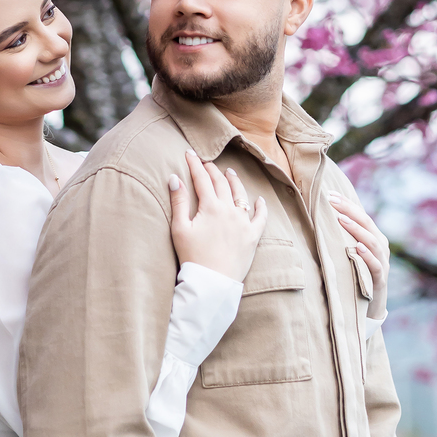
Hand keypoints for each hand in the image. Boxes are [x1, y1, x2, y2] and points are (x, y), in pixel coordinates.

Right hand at [169, 148, 266, 281]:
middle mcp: (229, 210)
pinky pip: (260, 218)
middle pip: (221, 183)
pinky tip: (259, 200)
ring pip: (241, 195)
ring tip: (230, 173)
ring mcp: (243, 223)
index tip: (189, 153)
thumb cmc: (192, 257)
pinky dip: (261, 207)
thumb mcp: (180, 229)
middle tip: (206, 163)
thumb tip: (175, 177)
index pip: (202, 179)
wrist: (212, 282)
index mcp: (210, 207)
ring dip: (234, 182)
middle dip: (212, 170)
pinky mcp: (253, 236)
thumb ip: (179, 201)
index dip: (195, 164)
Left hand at [326, 188, 388, 283]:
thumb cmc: (358, 274)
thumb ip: (344, 237)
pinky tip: (357, 247)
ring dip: (356, 229)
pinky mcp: (380, 279)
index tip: (329, 194)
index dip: (347, 204)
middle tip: (331, 200)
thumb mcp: (352, 253)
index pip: (361, 215)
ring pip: (372, 242)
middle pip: (367, 223)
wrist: (372, 305)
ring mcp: (382, 262)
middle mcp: (380, 247)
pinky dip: (368, 256)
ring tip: (341, 219)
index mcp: (374, 237)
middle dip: (349, 210)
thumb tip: (322, 218)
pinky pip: (376, 265)